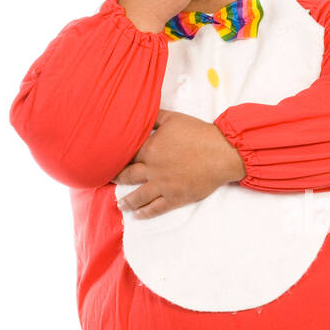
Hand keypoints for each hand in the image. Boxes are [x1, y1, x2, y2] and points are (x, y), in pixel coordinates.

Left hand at [111, 109, 245, 218]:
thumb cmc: (199, 134)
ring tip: (120, 205)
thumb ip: (154, 118)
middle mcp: (152, 169)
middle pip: (127, 176)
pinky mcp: (175, 197)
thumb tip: (141, 114)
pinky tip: (138, 215)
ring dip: (126, 201)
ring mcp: (163, 185)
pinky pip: (155, 208)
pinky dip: (145, 212)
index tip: (108, 162)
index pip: (126, 155)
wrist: (222, 153)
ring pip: (138, 196)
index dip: (115, 159)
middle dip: (116, 179)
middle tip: (109, 182)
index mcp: (150, 148)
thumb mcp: (174, 119)